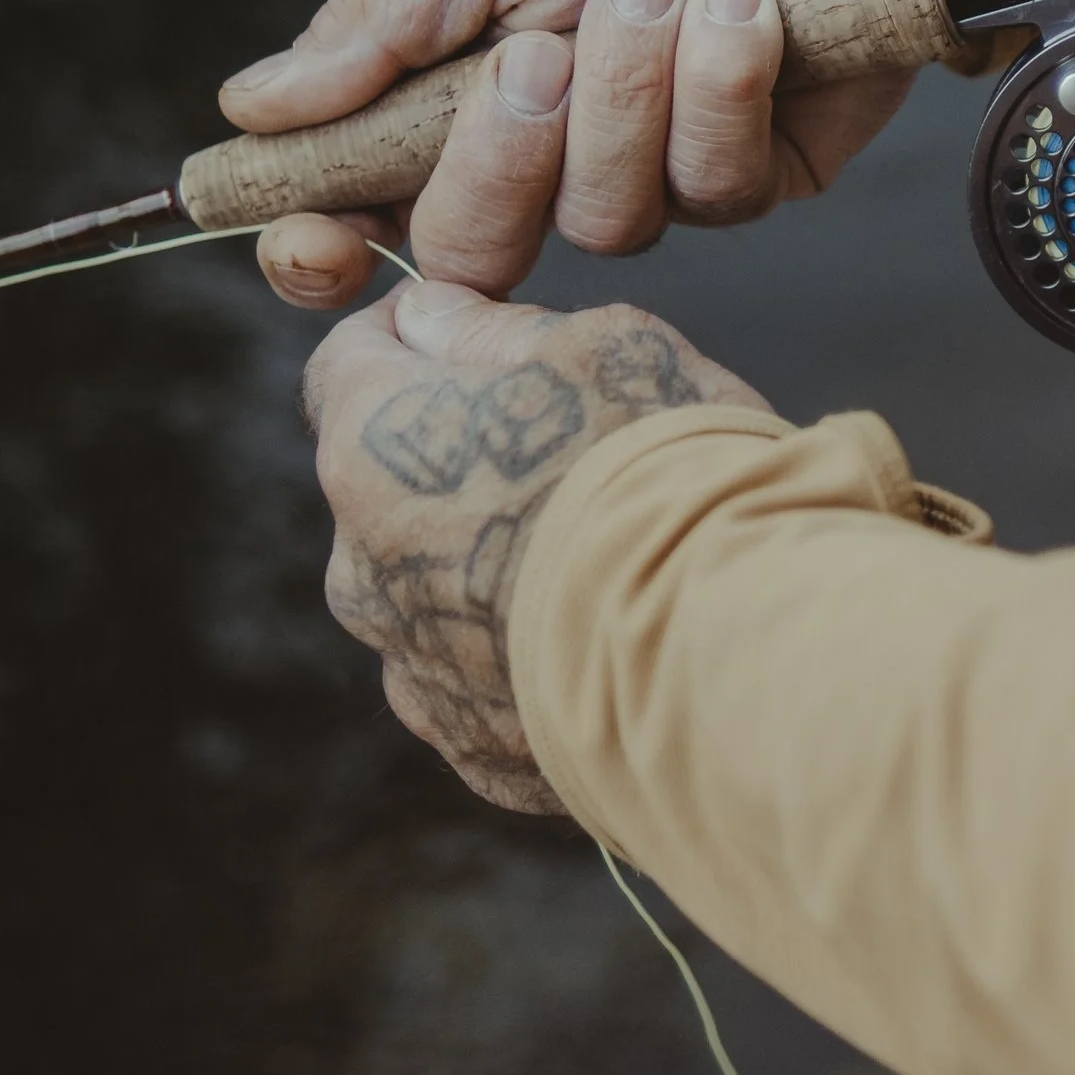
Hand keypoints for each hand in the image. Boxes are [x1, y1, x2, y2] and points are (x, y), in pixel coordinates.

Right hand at [228, 0, 964, 306]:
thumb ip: (379, 24)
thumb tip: (252, 104)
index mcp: (454, 104)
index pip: (366, 223)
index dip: (326, 254)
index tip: (315, 242)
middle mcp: (545, 164)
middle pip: (476, 252)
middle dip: (502, 152)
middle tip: (542, 51)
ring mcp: (651, 183)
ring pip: (604, 220)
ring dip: (629, 85)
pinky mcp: (754, 181)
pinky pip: (714, 189)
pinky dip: (720, 81)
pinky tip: (743, 4)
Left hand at [302, 279, 770, 811]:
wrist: (727, 650)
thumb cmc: (664, 472)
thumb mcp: (598, 347)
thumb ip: (493, 330)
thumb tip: (436, 319)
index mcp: (372, 450)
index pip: (347, 361)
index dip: (416, 335)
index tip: (481, 330)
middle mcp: (364, 571)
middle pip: (395, 492)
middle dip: (465, 467)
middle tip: (580, 456)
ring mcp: (419, 676)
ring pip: (441, 599)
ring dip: (498, 571)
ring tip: (615, 563)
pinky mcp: (481, 755)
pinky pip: (494, 691)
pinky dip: (539, 662)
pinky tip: (621, 641)